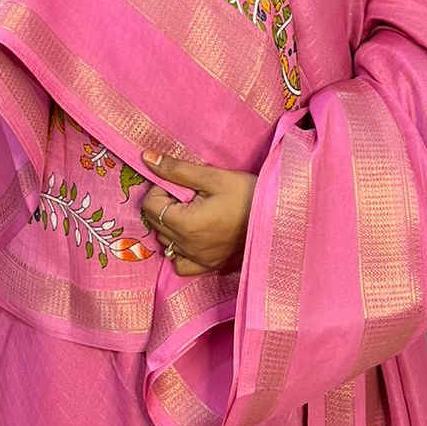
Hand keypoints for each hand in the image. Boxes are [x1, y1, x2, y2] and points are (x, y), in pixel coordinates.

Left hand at [139, 149, 257, 276]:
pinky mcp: (210, 266)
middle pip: (155, 223)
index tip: (181, 184)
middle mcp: (188, 247)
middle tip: (190, 195)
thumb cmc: (249, 195)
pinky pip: (181, 264)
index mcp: (185, 224)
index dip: (160, 190)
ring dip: (171, 225)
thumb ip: (177, 170)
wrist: (280, 218)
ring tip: (193, 211)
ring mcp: (198, 260)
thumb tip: (146, 159)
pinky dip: (180, 250)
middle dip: (165, 205)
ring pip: (165, 242)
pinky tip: (193, 236)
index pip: (149, 206)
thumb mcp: (213, 177)